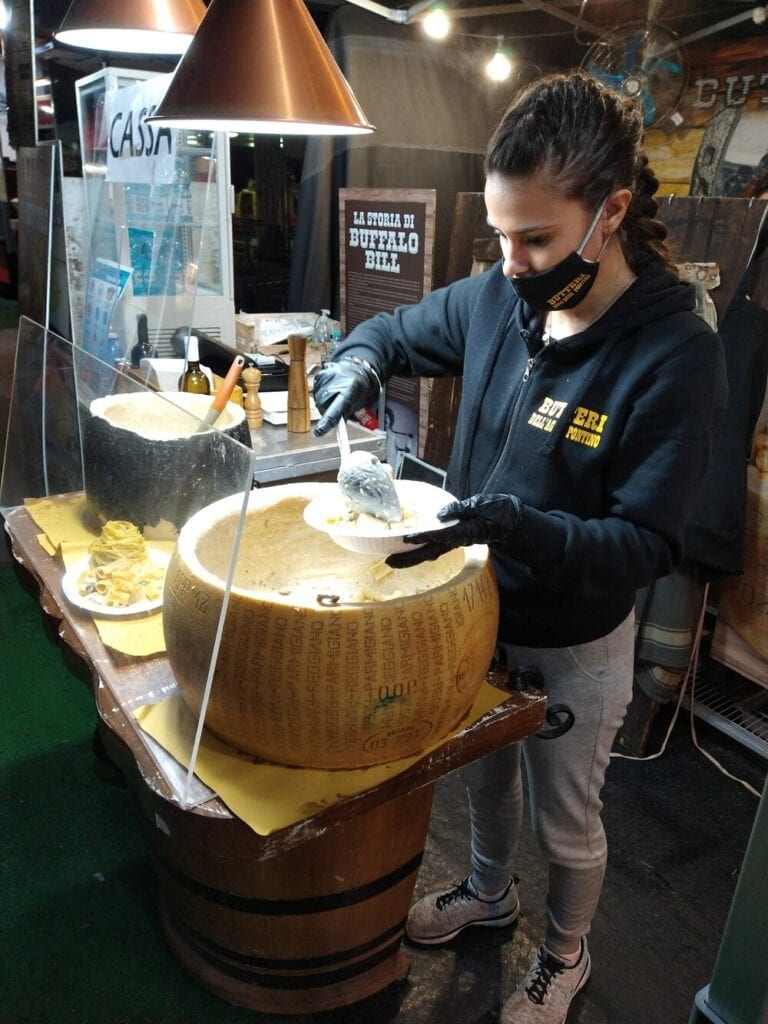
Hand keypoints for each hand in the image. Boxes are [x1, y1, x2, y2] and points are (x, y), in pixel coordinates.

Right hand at [313, 356, 380, 435]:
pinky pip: (315, 392)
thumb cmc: (358, 389)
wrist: (356, 369)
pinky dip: (321, 395)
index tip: (319, 432)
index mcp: (349, 391)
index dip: (327, 422)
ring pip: (318, 401)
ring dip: (324, 404)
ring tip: (334, 397)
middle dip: (327, 412)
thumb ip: (344, 415)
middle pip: (323, 406)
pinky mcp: (319, 376)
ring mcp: (326, 377)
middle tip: (336, 409)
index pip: (335, 410)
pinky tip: (329, 391)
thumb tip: (332, 427)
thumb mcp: (357, 404)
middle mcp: (335, 383)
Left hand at [386, 493, 523, 568]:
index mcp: (465, 531)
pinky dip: (419, 551)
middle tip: (389, 562)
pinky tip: (406, 551)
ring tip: (392, 561)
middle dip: (409, 558)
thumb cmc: (498, 511)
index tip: (408, 538)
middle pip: (430, 552)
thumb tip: (440, 514)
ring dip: (411, 558)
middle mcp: (457, 540)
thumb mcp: (482, 505)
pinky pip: (433, 548)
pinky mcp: (453, 539)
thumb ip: (461, 509)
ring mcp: (454, 541)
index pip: (441, 535)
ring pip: (429, 553)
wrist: (510, 521)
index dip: (424, 537)